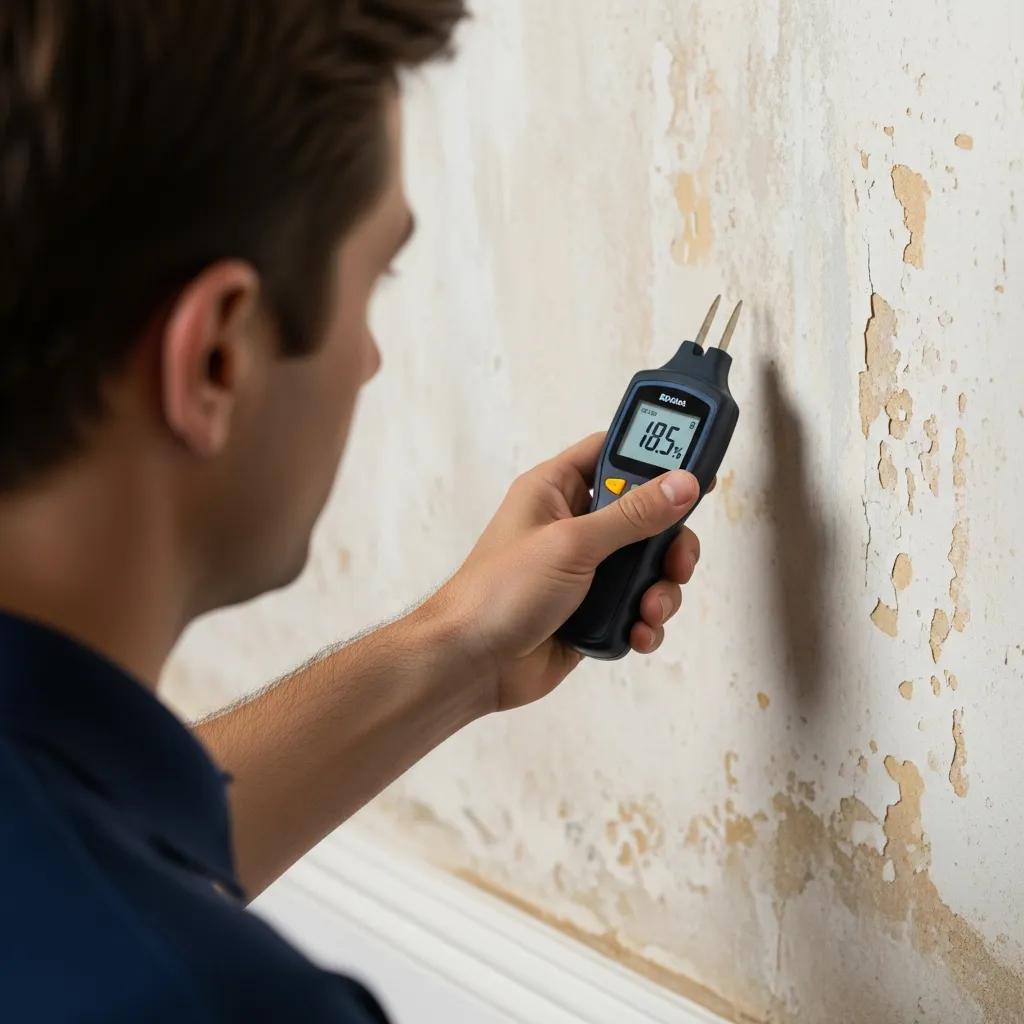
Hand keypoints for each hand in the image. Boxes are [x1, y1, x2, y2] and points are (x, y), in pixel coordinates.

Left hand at [429, 431, 705, 712]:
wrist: (471, 665)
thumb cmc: (498, 594)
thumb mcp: (571, 544)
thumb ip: (631, 515)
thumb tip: (681, 484)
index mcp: (556, 490)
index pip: (613, 452)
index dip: (655, 456)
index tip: (695, 467)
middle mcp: (573, 526)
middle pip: (646, 515)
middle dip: (669, 542)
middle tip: (676, 560)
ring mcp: (585, 571)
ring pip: (648, 567)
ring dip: (660, 589)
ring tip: (647, 608)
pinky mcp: (592, 612)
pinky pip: (637, 608)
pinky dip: (645, 622)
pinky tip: (635, 632)